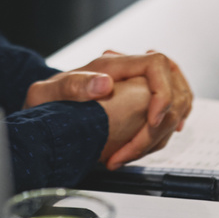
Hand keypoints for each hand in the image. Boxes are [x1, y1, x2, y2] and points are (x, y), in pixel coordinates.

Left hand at [28, 49, 192, 169]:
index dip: (163, 92)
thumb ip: (73, 85)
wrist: (43, 106)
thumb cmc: (45, 99)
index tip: (152, 120)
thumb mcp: (49, 93)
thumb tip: (104, 83)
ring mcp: (137, 85)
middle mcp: (128, 71)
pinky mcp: (139, 101)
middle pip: (173, 83)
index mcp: (112, 64)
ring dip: (161, 131)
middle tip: (138, 147)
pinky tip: (151, 143)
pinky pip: (167, 112)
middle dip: (164, 120)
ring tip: (133, 153)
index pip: (157, 64)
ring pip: (175, 100)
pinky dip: (164, 130)